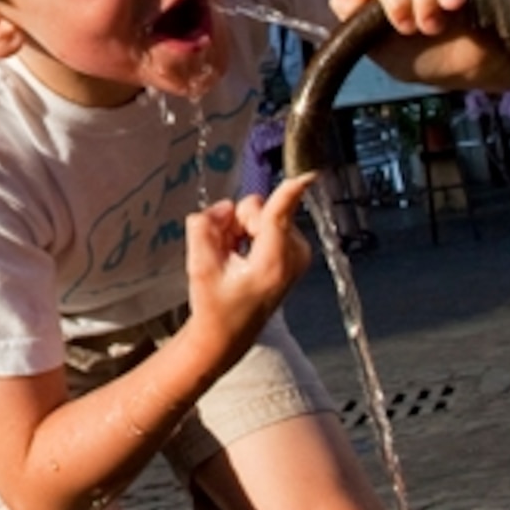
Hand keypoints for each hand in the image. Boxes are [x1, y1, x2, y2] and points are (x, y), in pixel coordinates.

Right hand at [182, 175, 314, 360]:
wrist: (227, 335)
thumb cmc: (214, 306)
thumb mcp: (198, 268)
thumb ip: (205, 228)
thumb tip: (224, 206)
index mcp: (272, 263)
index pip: (280, 217)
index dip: (290, 191)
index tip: (311, 174)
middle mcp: (292, 256)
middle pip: (258, 209)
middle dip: (237, 222)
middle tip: (224, 252)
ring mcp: (296, 253)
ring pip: (260, 213)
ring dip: (240, 229)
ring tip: (230, 259)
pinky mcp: (294, 250)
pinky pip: (265, 221)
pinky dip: (248, 234)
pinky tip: (240, 258)